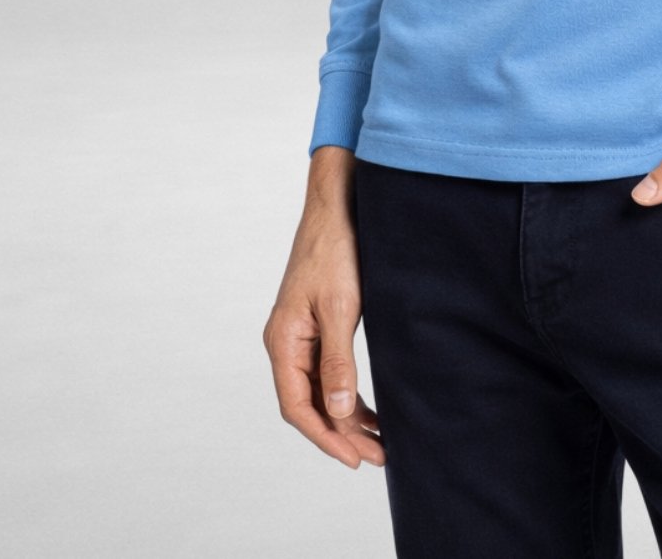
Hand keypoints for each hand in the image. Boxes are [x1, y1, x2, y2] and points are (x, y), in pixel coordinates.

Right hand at [263, 168, 383, 469]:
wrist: (337, 204)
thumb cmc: (335, 249)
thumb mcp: (340, 307)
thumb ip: (338, 360)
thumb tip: (340, 411)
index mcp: (283, 341)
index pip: (298, 406)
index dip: (326, 436)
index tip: (355, 458)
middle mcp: (286, 342)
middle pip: (309, 403)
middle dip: (341, 433)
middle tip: (377, 456)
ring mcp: (300, 334)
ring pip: (320, 389)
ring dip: (346, 415)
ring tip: (378, 440)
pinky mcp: (317, 324)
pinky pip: (328, 369)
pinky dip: (347, 391)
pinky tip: (369, 407)